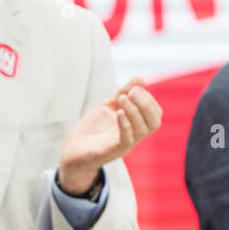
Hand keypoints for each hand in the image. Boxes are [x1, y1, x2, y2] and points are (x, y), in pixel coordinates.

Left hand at [58, 76, 161, 192]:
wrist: (73, 149)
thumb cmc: (92, 128)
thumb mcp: (108, 106)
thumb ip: (123, 93)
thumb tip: (140, 79)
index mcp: (135, 125)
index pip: (155, 113)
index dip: (148, 98)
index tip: (133, 88)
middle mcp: (134, 135)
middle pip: (154, 122)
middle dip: (147, 104)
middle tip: (132, 92)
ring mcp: (125, 144)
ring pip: (142, 130)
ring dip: (134, 111)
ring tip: (122, 98)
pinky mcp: (113, 150)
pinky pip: (126, 139)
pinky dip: (125, 124)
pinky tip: (118, 112)